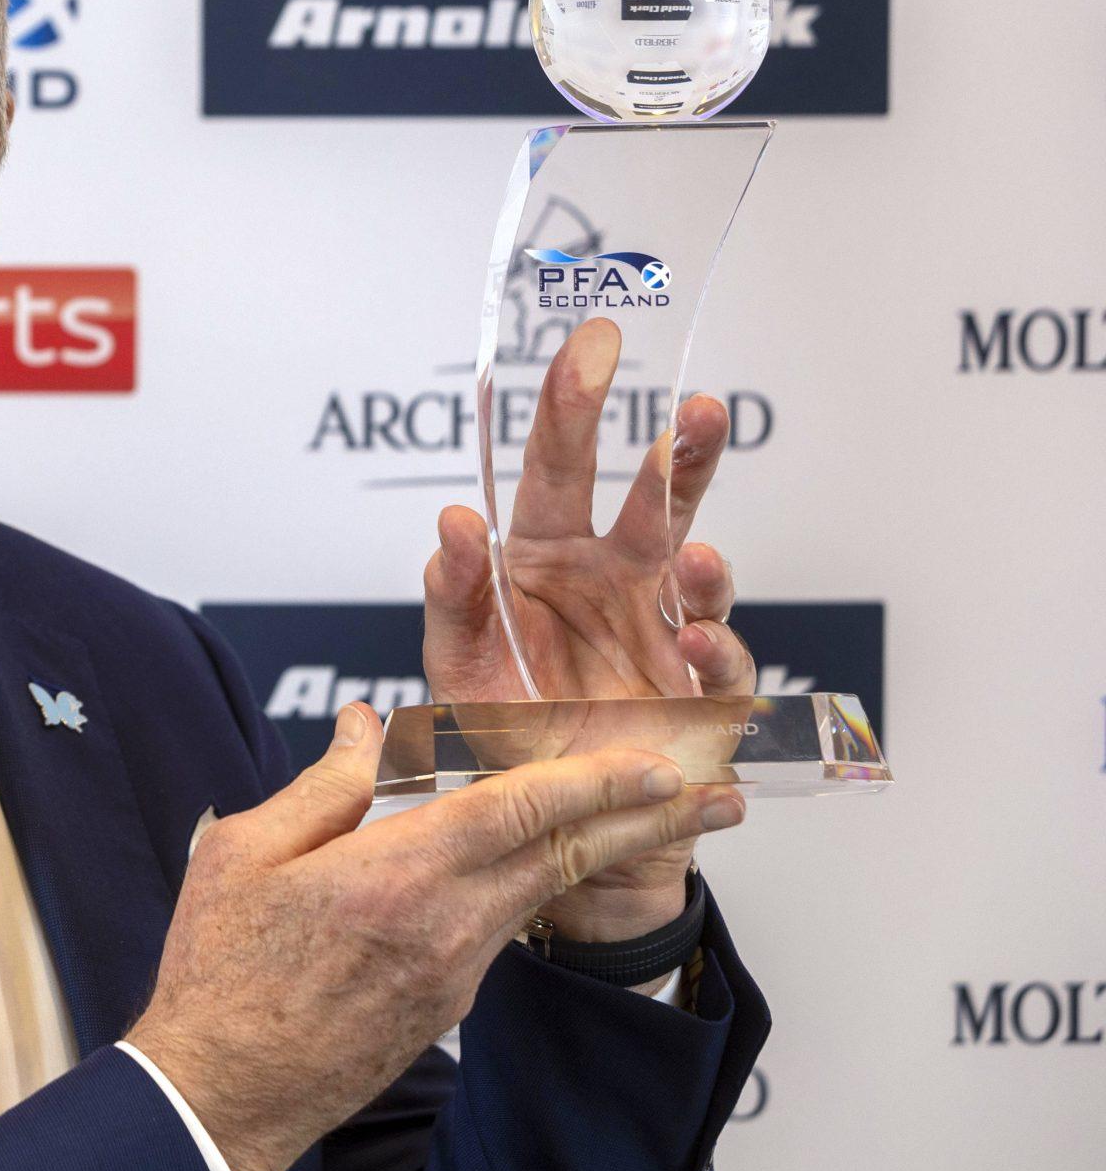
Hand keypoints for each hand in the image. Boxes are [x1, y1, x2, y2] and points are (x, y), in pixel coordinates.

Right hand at [125, 704, 736, 1170]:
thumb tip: (365, 728)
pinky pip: (502, 926)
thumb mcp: (245, 852)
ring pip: (538, 892)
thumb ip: (323, 785)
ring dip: (597, 852)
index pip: (517, 809)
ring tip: (647, 823)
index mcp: (392, 876)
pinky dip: (535, 885)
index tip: (650, 758)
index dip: (592, 778)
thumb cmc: (221, 971)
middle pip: (562, 856)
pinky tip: (536, 864)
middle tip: (708, 795)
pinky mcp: (447, 1003)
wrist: (224, 1090)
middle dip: (640, 820)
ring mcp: (453, 973)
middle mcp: (443, 926)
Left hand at [421, 316, 756, 939]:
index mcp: (544, 558)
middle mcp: (614, 580)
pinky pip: (717, 667)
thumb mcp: (456, 666)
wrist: (548, 830)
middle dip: (674, 448)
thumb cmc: (501, 735)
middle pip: (650, 498)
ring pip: (700, 569)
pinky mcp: (702, 700)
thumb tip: (453, 522)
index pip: (558, 466)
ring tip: (696, 553)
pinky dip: (711, 653)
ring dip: (708, 559)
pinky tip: (692, 643)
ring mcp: (665, 633)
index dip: (573, 403)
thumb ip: (452, 596)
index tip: (594, 340)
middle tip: (694, 402)